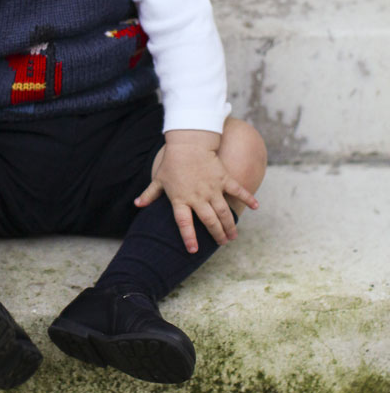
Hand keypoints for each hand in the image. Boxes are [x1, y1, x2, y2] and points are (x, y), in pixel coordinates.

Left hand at [135, 130, 258, 253]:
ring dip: (229, 225)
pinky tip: (256, 207)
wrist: (188, 142)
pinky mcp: (223, 178)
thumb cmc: (172, 161)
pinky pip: (237, 190)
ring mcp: (212, 188)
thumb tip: (136, 204)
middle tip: (223, 243)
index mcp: (181, 199)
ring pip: (223, 212)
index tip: (193, 250)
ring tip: (233, 236)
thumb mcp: (158, 179)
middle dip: (217, 235)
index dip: (188, 237)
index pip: (184, 223)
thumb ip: (149, 194)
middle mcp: (198, 196)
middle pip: (209, 221)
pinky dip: (248, 198)